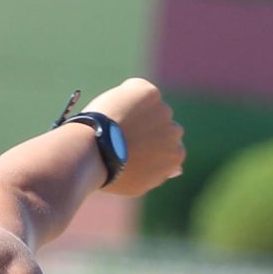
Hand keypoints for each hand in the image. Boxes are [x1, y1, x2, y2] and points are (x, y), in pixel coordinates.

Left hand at [85, 78, 183, 197]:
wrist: (95, 152)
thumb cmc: (112, 173)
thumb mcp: (139, 183)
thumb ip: (160, 173)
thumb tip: (177, 170)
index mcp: (176, 155)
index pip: (171, 147)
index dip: (150, 146)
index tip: (133, 148)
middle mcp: (175, 132)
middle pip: (164, 125)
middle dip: (148, 128)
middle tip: (121, 134)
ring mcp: (163, 111)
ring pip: (151, 107)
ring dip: (137, 111)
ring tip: (112, 124)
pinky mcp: (150, 94)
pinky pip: (138, 90)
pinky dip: (126, 95)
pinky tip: (111, 109)